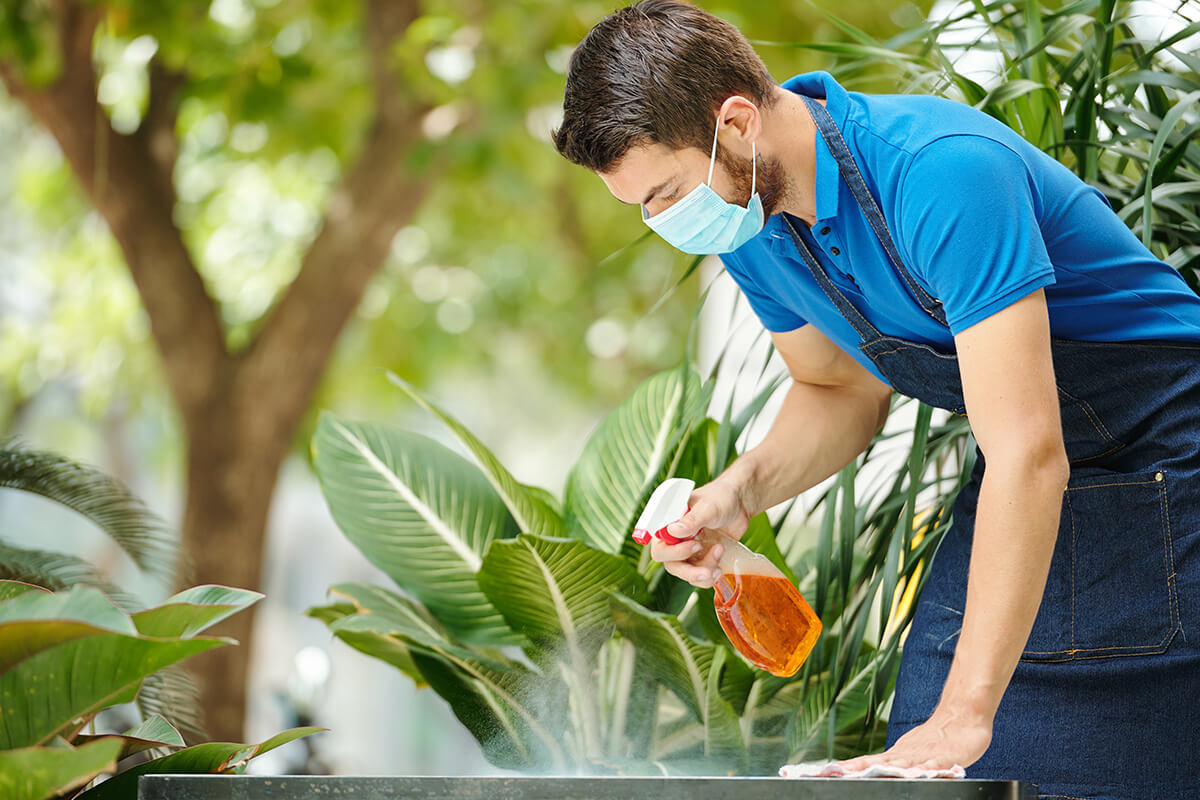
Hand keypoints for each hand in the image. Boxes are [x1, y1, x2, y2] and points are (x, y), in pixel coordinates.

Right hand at [649, 479, 750, 588]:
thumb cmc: (720, 497)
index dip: (673, 552)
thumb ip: (691, 520)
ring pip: (687, 574)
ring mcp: (689, 552)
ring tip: (720, 553)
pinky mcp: (703, 559)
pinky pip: (701, 577)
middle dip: (690, 571)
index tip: (695, 545)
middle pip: (672, 565)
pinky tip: (720, 567)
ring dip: (703, 573)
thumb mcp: (707, 507)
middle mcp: (676, 540)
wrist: (740, 503)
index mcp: (669, 525)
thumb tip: (673, 531)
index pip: (660, 547)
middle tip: (707, 570)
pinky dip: (710, 576)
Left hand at [835, 703, 992, 773]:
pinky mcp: (942, 759)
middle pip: (876, 763)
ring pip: (898, 765)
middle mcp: (905, 755)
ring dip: (880, 770)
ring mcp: (922, 756)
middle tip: (835, 773)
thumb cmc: (937, 738)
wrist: (962, 716)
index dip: (849, 768)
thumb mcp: (912, 752)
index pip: (868, 762)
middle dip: (855, 769)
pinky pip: (931, 767)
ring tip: (860, 774)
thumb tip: (876, 771)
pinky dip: (921, 771)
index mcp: (897, 754)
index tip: (827, 771)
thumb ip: (896, 763)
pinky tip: (914, 775)